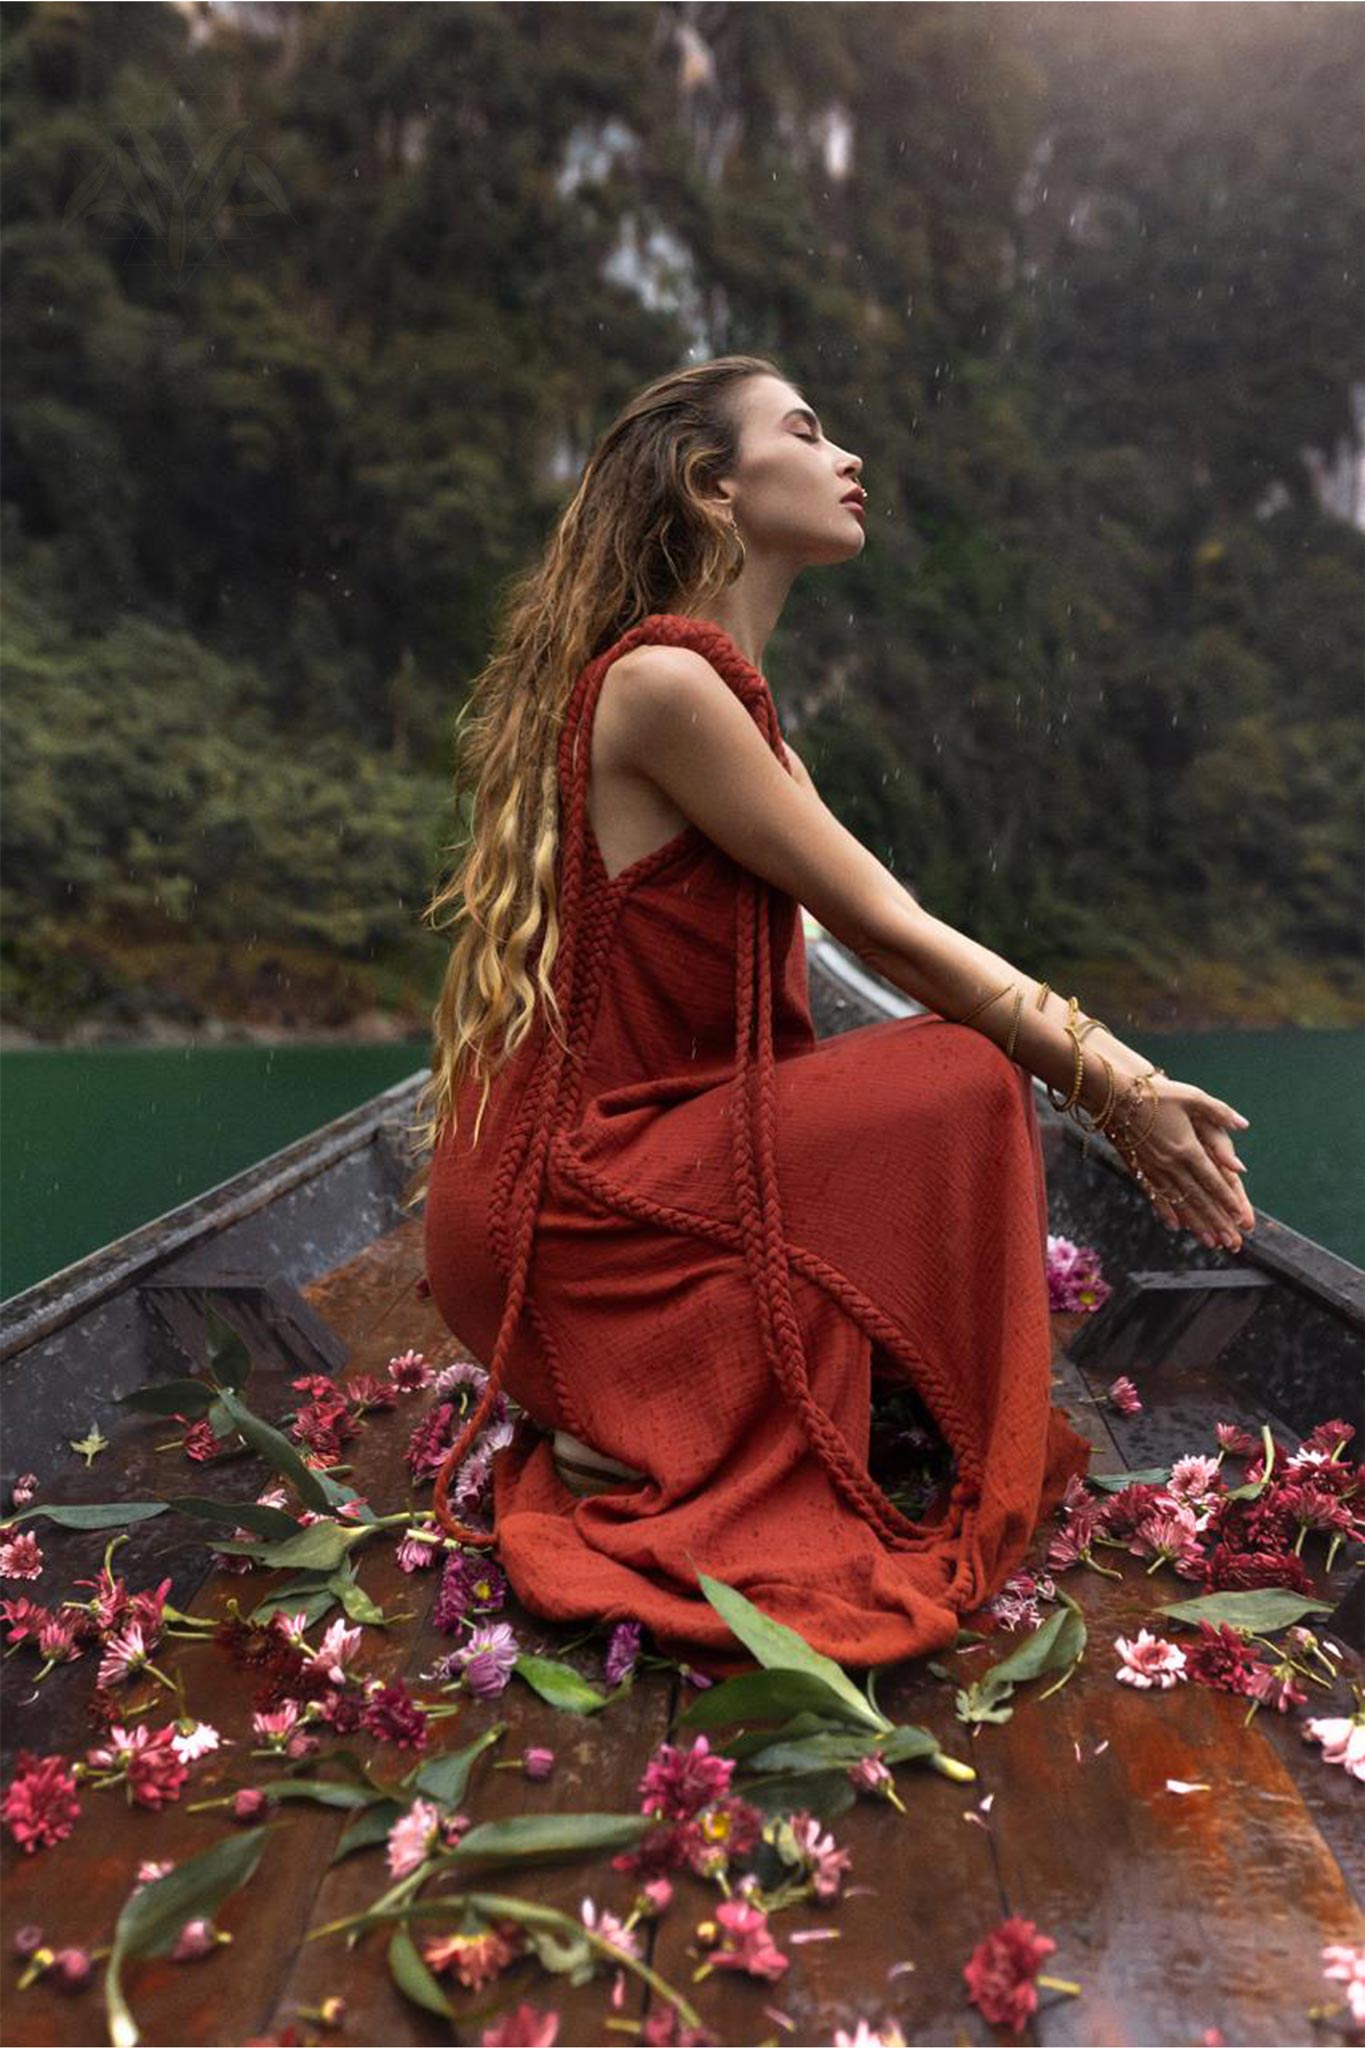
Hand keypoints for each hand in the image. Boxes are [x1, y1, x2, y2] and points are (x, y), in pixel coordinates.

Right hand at [1122, 1076, 1255, 1251]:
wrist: (1112, 1093)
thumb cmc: (1155, 1091)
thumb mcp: (1191, 1096)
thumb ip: (1219, 1112)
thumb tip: (1243, 1125)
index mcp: (1187, 1148)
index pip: (1213, 1180)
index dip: (1228, 1200)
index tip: (1241, 1217)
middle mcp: (1171, 1164)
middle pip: (1198, 1198)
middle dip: (1217, 1221)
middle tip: (1232, 1243)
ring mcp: (1153, 1168)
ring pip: (1178, 1202)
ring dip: (1196, 1224)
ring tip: (1211, 1242)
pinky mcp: (1138, 1168)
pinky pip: (1154, 1195)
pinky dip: (1165, 1211)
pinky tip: (1174, 1226)